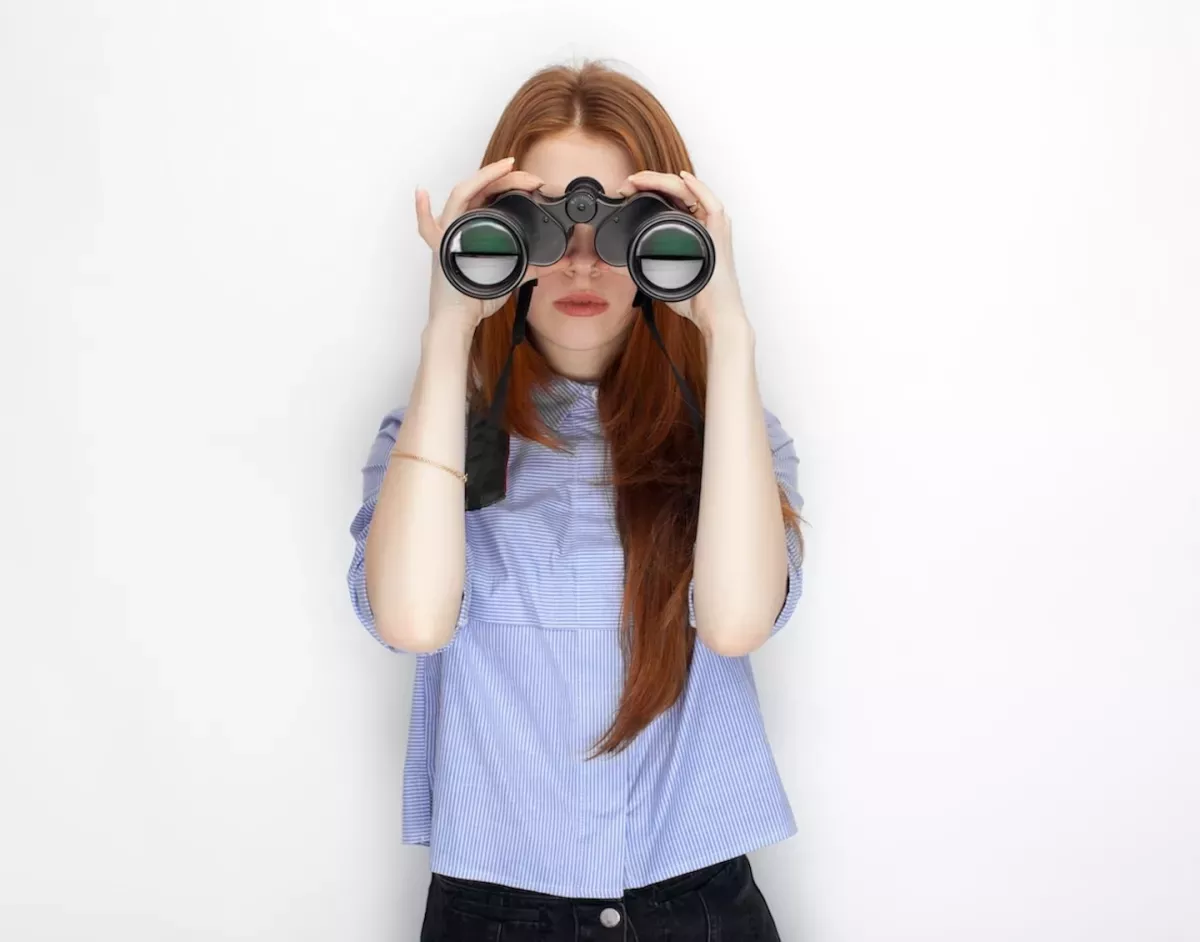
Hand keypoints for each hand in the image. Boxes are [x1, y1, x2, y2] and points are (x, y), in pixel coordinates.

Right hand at [416, 156, 544, 327]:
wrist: (458, 318)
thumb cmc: (475, 298)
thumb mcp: (512, 275)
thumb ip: (535, 266)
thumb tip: (562, 261)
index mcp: (476, 227)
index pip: (494, 194)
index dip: (514, 183)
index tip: (535, 182)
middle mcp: (460, 225)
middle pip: (481, 188)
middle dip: (507, 177)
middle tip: (531, 178)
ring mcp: (448, 233)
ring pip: (462, 195)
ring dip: (484, 178)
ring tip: (507, 167)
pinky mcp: (441, 248)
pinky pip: (428, 227)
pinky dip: (421, 210)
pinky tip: (421, 193)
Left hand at [614, 169, 746, 335]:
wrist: (715, 316)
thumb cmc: (697, 300)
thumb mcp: (661, 279)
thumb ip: (641, 269)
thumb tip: (616, 266)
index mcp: (690, 231)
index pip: (668, 201)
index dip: (646, 192)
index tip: (625, 192)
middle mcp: (703, 225)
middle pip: (677, 192)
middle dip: (649, 183)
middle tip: (627, 183)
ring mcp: (712, 227)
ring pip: (690, 192)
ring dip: (664, 182)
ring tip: (641, 179)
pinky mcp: (720, 234)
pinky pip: (711, 204)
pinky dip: (698, 189)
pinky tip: (682, 179)